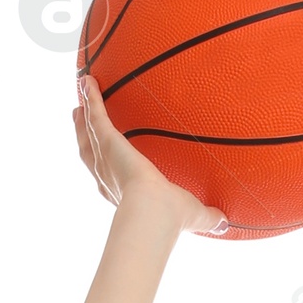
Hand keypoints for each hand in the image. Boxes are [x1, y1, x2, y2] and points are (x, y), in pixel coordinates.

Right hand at [73, 73, 228, 238]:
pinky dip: (91, 97)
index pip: (108, 174)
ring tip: (80, 95)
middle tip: (78, 115)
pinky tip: (88, 79)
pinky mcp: (108, 141)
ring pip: (88, 130)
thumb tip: (225, 223)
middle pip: (90, 149)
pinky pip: (96, 114)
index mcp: (122, 192)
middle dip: (84, 133)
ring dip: (83, 113)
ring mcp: (105, 158)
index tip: (102, 153)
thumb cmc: (171, 218)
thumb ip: (208, 217)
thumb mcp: (193, 214)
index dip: (103, 163)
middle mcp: (108, 175)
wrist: (154, 211)